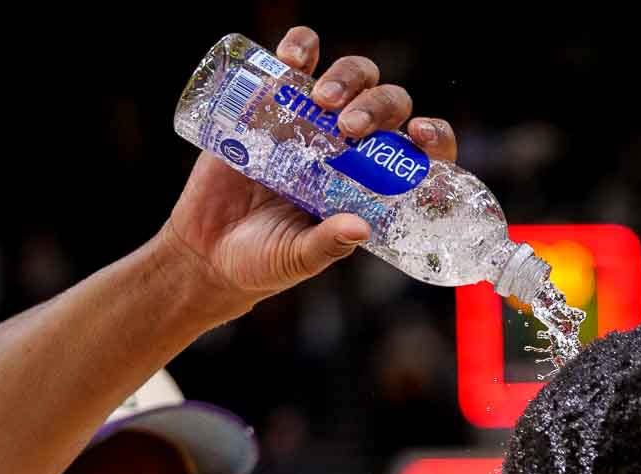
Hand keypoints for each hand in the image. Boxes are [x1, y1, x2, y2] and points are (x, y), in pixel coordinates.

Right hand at [164, 25, 459, 309]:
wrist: (207, 249)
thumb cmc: (263, 260)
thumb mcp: (297, 258)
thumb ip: (327, 245)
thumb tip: (358, 227)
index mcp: (370, 185)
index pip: (418, 154)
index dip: (433, 138)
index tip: (420, 135)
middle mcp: (349, 148)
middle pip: (387, 105)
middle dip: (377, 107)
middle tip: (349, 128)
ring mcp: (313, 121)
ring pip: (352, 76)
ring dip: (346, 77)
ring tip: (321, 99)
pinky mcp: (273, 103)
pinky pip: (297, 60)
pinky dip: (301, 46)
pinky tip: (294, 57)